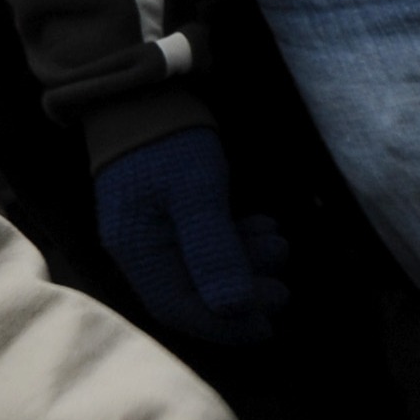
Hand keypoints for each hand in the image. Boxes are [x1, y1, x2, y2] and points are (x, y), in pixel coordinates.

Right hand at [93, 126, 290, 345]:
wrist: (144, 93)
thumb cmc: (169, 141)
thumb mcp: (197, 193)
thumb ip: (214, 251)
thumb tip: (235, 309)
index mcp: (136, 249)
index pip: (177, 308)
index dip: (223, 326)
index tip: (267, 326)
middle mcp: (138, 248)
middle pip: (190, 294)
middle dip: (241, 296)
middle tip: (283, 288)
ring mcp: (151, 231)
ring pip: (200, 270)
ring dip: (244, 266)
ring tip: (279, 244)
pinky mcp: (166, 214)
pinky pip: (201, 246)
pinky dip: (234, 245)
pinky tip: (261, 227)